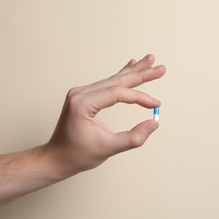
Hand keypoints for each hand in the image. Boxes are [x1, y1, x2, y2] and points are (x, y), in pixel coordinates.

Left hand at [45, 54, 165, 173]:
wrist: (57, 157)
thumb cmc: (78, 155)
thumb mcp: (108, 149)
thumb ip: (133, 138)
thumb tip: (154, 123)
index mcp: (83, 103)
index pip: (117, 94)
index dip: (139, 97)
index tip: (156, 104)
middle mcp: (80, 93)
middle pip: (117, 80)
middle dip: (141, 74)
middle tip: (161, 68)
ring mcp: (82, 93)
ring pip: (113, 79)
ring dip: (134, 72)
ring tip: (150, 60)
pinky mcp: (85, 96)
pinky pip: (107, 83)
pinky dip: (122, 76)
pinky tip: (131, 65)